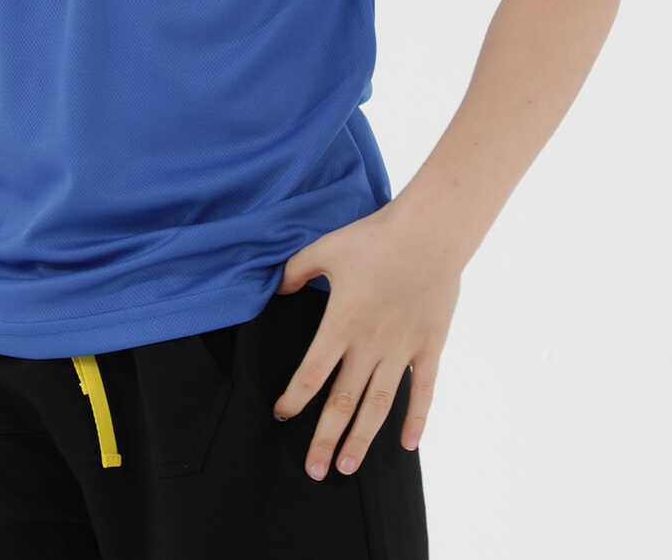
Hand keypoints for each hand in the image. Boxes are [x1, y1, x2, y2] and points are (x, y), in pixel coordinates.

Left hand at [270, 200, 460, 481]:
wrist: (428, 233)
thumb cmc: (374, 238)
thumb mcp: (324, 248)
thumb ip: (296, 271)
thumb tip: (276, 289)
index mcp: (340, 323)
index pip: (311, 373)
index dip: (294, 398)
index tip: (281, 416)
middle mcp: (369, 344)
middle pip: (343, 401)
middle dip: (326, 438)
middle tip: (313, 471)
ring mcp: (401, 349)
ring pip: (378, 405)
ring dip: (362, 438)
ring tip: (348, 466)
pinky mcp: (429, 347)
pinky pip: (422, 391)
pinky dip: (416, 419)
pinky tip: (408, 445)